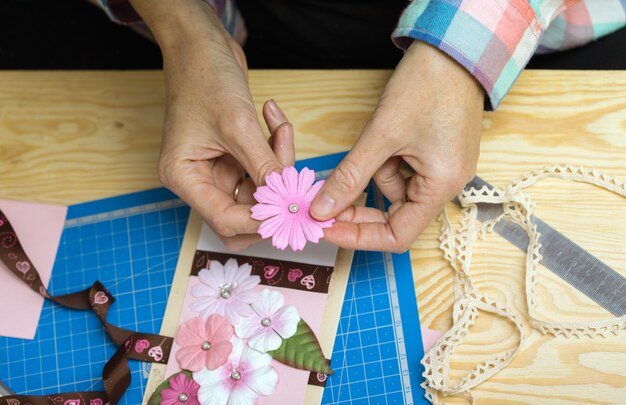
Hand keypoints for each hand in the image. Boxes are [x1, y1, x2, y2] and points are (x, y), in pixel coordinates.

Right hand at [130, 0, 294, 250]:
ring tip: (281, 132)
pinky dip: (276, 152)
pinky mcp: (232, 157)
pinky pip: (262, 169)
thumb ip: (264, 167)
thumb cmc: (205, 77)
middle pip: (241, 216)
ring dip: (278, 167)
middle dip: (271, 201)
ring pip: (257, 192)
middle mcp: (197, 179)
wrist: (201, 45)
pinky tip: (277, 124)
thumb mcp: (238, 125)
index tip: (293, 209)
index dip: (261, 220)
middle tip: (294, 183)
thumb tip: (289, 201)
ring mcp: (215, 169)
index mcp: (183, 177)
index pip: (224, 220)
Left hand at [310, 41, 483, 251]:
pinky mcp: (435, 156)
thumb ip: (350, 177)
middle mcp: (447, 184)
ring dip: (372, 174)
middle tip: (324, 201)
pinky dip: (384, 161)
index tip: (327, 228)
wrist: (454, 47)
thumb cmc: (427, 85)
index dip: (359, 237)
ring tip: (374, 140)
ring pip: (394, 190)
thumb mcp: (381, 135)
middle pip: (395, 216)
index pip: (398, 237)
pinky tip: (384, 137)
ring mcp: (442, 170)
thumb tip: (322, 209)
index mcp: (442, 186)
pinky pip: (402, 172)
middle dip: (358, 208)